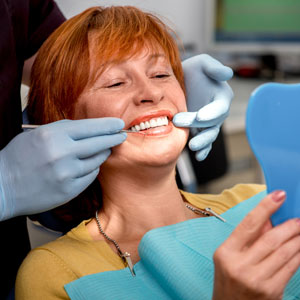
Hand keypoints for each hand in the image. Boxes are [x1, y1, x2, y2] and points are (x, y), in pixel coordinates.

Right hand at [0, 118, 125, 220]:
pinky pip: (90, 176)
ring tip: (103, 150)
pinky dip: (92, 169)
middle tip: (121, 135)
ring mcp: (67, 173)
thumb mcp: (38, 134)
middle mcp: (62, 153)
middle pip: (99, 143)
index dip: (107, 125)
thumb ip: (64, 130)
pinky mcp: (69, 190)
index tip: (119, 123)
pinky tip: (88, 166)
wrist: (3, 187)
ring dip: (102, 154)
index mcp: (53, 135)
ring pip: (97, 160)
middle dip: (113, 138)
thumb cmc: (19, 157)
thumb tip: (91, 129)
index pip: (90, 127)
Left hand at [173, 54, 233, 160]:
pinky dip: (203, 150)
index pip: (219, 107)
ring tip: (193, 147)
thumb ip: (214, 68)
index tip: (200, 116)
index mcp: (221, 96)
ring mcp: (208, 123)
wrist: (179, 82)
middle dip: (198, 125)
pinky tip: (198, 156)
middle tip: (179, 122)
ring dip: (202, 142)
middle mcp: (217, 112)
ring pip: (209, 135)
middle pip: (212, 123)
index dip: (211, 113)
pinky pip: (204, 142)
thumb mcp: (202, 63)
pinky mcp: (199, 130)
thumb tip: (228, 73)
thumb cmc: (192, 71)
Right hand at [212, 190, 299, 299]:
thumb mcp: (230, 255)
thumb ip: (248, 237)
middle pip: (271, 239)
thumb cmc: (228, 280)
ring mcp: (256, 280)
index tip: (279, 195)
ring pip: (284, 253)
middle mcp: (240, 266)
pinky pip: (290, 268)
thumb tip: (269, 218)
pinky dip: (299, 255)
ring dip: (298, 239)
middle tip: (298, 218)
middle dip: (289, 226)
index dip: (265, 207)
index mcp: (226, 252)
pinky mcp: (271, 292)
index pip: (248, 224)